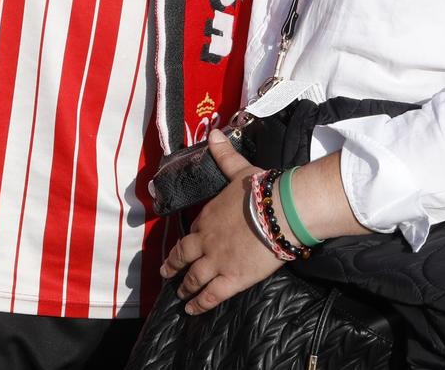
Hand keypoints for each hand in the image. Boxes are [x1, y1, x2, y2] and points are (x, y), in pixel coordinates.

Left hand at [159, 131, 281, 314]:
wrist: (279, 212)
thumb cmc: (259, 190)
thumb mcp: (237, 170)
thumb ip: (223, 155)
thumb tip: (215, 133)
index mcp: (206, 217)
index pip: (192, 232)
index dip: (187, 241)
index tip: (181, 248)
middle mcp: (205, 241)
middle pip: (184, 256)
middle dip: (173, 266)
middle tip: (165, 274)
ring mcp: (216, 262)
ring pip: (194, 278)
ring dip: (185, 288)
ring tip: (180, 296)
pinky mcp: (232, 279)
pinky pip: (211, 295)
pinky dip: (199, 304)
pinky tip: (191, 311)